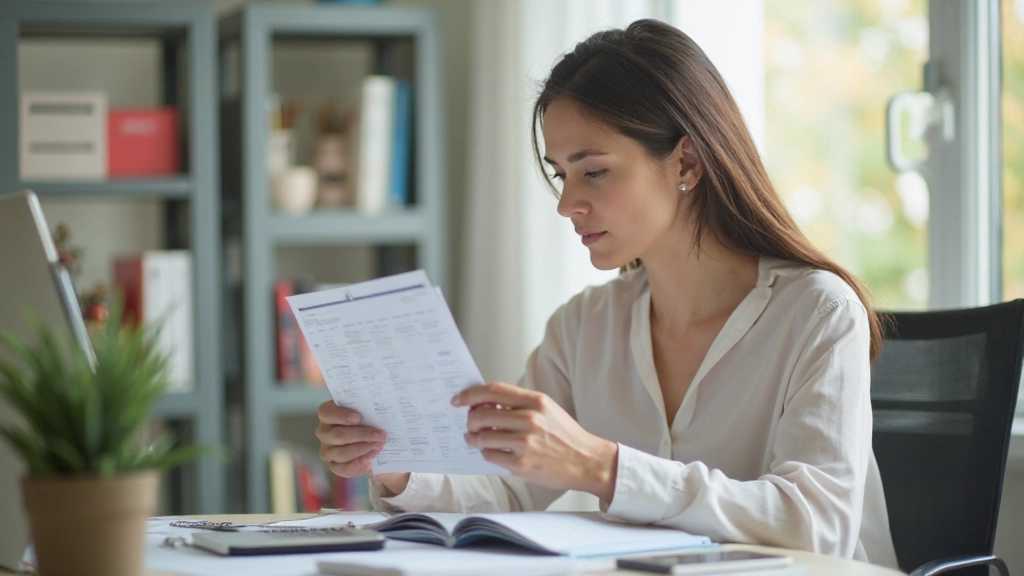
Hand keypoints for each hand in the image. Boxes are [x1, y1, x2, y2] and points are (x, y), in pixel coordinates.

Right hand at [315, 401, 408, 493]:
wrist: (370, 440)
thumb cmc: (366, 420)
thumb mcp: (365, 411)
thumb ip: (367, 408)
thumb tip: (380, 407)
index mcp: (327, 414)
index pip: (326, 412)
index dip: (341, 415)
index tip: (358, 417)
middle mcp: (323, 432)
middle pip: (338, 435)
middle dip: (362, 435)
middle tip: (380, 435)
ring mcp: (326, 450)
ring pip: (342, 453)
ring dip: (363, 450)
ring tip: (378, 446)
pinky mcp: (333, 465)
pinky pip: (343, 469)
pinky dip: (358, 465)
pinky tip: (370, 462)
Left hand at [452, 382, 618, 500]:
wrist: (587, 461)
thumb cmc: (565, 435)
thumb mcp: (547, 409)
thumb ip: (519, 403)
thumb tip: (485, 403)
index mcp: (535, 401)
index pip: (492, 391)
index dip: (470, 394)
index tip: (458, 399)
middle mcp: (529, 419)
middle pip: (481, 414)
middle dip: (469, 419)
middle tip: (470, 423)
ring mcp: (524, 443)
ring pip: (482, 437)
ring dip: (473, 438)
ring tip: (476, 439)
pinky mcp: (521, 464)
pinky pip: (490, 456)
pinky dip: (486, 453)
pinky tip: (491, 451)